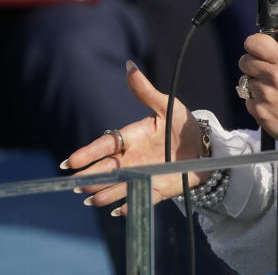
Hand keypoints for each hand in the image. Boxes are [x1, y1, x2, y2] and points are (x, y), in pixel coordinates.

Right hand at [61, 61, 208, 216]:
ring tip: (91, 199)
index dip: (88, 154)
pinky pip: (141, 199)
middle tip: (75, 184)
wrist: (206, 145)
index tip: (70, 162)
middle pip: (107, 169)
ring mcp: (143, 175)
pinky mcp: (157, 189)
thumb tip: (129, 66)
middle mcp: (132, 159)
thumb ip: (146, 91)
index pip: (105, 146)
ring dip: (105, 193)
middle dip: (91, 177)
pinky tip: (119, 211)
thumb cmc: (183, 124)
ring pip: (119, 186)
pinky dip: (130, 205)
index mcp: (131, 138)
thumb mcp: (167, 105)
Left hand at [239, 9, 277, 142]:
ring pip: (244, 79)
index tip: (260, 50)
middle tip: (267, 71)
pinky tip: (269, 102)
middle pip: (244, 60)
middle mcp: (273, 76)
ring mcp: (263, 94)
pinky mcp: (256, 110)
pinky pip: (246, 98)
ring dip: (254, 83)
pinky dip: (255, 99)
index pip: (254, 41)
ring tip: (271, 89)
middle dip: (253, 64)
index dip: (255, 45)